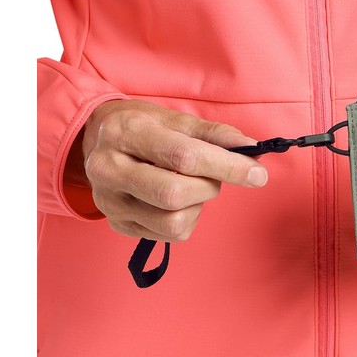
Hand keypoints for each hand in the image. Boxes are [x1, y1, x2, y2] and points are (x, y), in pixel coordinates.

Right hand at [69, 100, 267, 240]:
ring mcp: (110, 202)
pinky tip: (176, 201)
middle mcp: (109, 169)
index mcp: (125, 134)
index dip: (227, 167)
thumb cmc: (145, 129)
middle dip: (208, 187)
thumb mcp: (177, 121)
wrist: (99, 142)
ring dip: (197, 206)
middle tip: (211, 175)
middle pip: (175, 194)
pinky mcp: (118, 225)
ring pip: (173, 222)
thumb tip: (252, 150)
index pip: (183, 157)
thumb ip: (216, 135)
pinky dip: (187, 219)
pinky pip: (170, 236)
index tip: (257, 174)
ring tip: (189, 186)